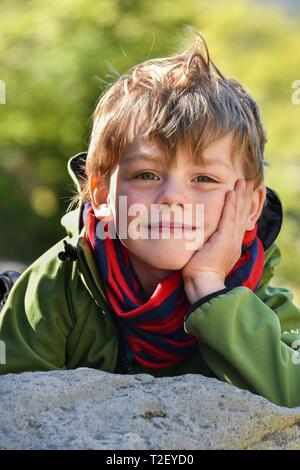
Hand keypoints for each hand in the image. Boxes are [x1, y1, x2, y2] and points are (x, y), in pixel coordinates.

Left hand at [182, 178, 254, 302]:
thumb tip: (198, 237)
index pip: (238, 221)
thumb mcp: (205, 255)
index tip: (240, 193)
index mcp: (231, 246)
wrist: (202, 283)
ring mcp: (231, 240)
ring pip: (237, 213)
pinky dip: (231, 205)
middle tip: (246, 182)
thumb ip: (206, 244)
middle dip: (244, 197)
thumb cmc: (198, 273)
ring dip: (240, 196)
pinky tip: (231, 193)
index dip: (240, 206)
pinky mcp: (224, 240)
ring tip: (242, 182)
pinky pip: (229, 218)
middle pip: (242, 214)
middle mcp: (234, 241)